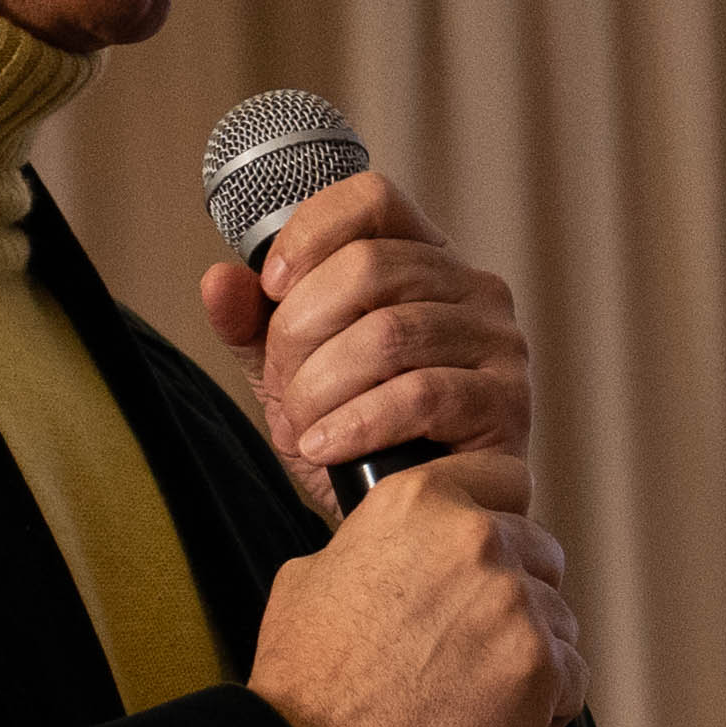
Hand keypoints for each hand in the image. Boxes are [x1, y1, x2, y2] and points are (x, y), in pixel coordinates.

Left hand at [191, 170, 532, 519]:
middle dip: (300, 333)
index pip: (372, 199)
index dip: (310, 233)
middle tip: (284, 388)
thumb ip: (254, 327)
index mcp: (423, 260)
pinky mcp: (506, 403)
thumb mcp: (290, 376)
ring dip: (321, 387)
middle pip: (368, 266)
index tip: (272, 288)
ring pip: (388, 333)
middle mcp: (472, 287)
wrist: (408, 527)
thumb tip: (219, 281)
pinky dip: (356, 422)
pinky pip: (421, 394)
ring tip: (303, 429)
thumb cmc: (357, 440)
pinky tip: (326, 446)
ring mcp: (498, 342)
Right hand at [249, 452, 582, 726]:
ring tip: (481, 684)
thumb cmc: (308, 674)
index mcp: (420, 502)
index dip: (499, 514)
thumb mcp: (315, 571)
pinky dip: (547, 700)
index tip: (490, 547)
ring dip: (531, 644)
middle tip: (478, 632)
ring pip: (559, 614)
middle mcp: (477, 539)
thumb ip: (373, 543)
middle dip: (519, 585)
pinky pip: (573, 674)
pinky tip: (506, 716)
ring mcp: (515, 603)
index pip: (504, 478)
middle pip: (540, 548)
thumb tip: (396, 549)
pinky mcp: (541, 666)